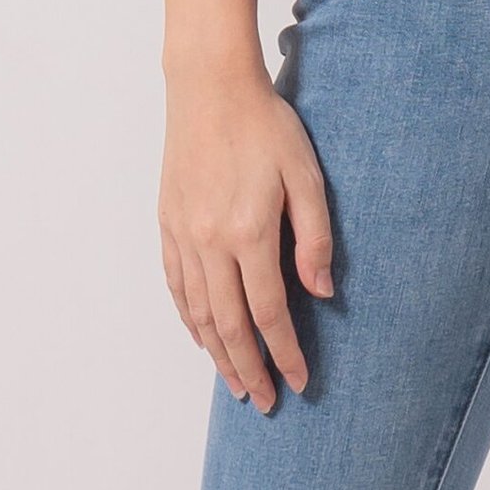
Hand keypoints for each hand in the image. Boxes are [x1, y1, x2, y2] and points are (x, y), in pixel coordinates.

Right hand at [158, 65, 335, 412]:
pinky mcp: (168, 224)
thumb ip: (315, 238)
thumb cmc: (266, 126)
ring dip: (217, 353)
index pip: (268, 313)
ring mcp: (184, 235)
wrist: (210, 87)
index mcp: (249, 233)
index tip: (299, 381)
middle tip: (263, 402)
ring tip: (234, 382)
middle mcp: (210, 243)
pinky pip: (177, 285)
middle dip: (249, 369)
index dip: (285, 353)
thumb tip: (321, 294)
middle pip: (229, 325)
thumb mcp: (306, 175)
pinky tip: (203, 335)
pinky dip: (190, 318)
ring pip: (199, 312)